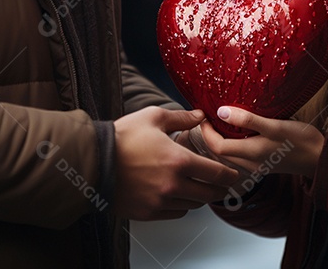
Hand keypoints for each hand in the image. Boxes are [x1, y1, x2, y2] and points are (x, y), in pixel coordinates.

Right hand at [113, 106, 239, 220]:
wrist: (94, 162)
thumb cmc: (123, 137)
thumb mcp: (153, 117)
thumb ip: (181, 117)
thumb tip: (200, 115)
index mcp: (179, 160)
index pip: (217, 174)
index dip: (229, 175)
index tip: (233, 173)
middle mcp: (173, 185)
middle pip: (209, 195)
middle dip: (219, 189)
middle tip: (221, 184)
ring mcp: (161, 201)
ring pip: (193, 205)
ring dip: (199, 196)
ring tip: (197, 185)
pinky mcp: (149, 212)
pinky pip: (176, 212)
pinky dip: (181, 204)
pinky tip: (177, 193)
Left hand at [200, 106, 325, 178]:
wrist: (321, 157)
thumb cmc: (300, 140)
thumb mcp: (275, 125)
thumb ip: (248, 120)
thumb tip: (221, 112)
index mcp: (251, 154)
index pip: (216, 147)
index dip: (206, 132)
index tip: (203, 116)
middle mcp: (251, 163)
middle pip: (219, 154)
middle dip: (208, 138)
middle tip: (204, 119)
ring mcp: (257, 164)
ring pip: (228, 157)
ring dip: (218, 142)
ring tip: (215, 124)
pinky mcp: (263, 162)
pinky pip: (238, 156)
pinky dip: (230, 145)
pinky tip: (234, 133)